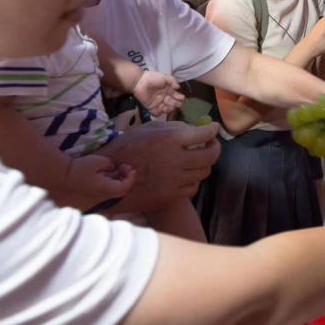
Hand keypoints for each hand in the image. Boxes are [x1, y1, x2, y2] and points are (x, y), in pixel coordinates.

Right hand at [66, 154, 136, 199]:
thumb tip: (111, 169)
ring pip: (113, 190)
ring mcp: (95, 194)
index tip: (132, 168)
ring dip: (119, 179)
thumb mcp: (99, 161)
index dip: (131, 179)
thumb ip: (109, 165)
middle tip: (127, 167)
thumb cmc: (80, 167)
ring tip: (120, 167)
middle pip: (120, 191)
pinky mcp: (90, 191)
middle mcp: (102, 194)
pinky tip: (109, 171)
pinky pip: (105, 188)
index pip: (124, 188)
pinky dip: (111, 181)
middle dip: (127, 179)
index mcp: (106, 188)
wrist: (61, 175)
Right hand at [98, 121, 220, 211]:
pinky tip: (186, 174)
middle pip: (210, 156)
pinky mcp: (170, 195)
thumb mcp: (149, 128)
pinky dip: (193, 180)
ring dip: (203, 164)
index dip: (213, 130)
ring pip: (203, 173)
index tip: (214, 128)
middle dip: (215, 148)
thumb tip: (197, 129)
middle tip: (210, 144)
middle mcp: (175, 160)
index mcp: (169, 140)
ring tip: (195, 159)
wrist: (109, 176)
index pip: (204, 134)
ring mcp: (173, 180)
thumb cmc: (128, 147)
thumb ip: (175, 128)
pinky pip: (193, 188)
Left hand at [133, 71, 184, 116]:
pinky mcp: (151, 107)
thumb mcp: (165, 77)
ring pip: (165, 108)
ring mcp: (157, 103)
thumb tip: (178, 87)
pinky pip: (156, 112)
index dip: (179, 97)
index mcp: (167, 90)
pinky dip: (160, 112)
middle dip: (175, 104)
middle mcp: (163, 97)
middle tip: (178, 104)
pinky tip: (162, 110)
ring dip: (169, 109)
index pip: (175, 95)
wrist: (140, 82)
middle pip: (171, 102)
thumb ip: (172, 81)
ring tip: (171, 107)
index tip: (182, 98)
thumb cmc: (153, 78)